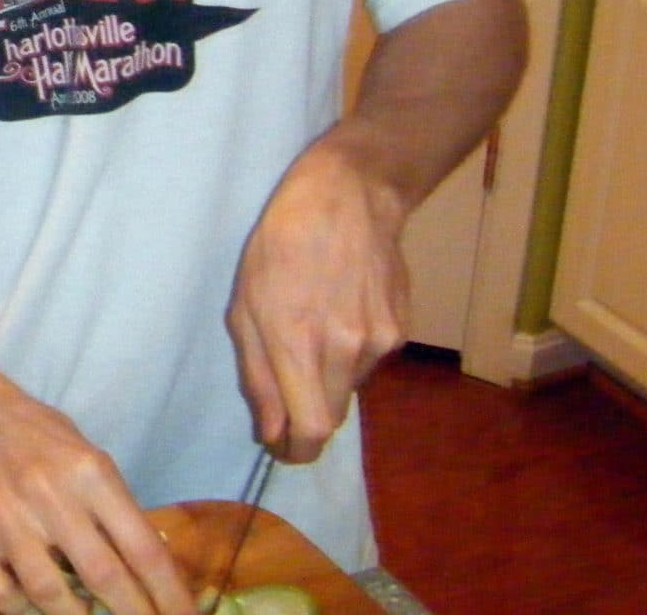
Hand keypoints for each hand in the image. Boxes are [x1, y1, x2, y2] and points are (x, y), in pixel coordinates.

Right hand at [0, 353, 195, 614]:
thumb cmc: (36, 435)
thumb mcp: (87, 455)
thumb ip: (113, 507)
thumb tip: (150, 568)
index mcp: (87, 472)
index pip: (142, 548)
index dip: (170, 594)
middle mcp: (47, 495)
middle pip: (103, 577)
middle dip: (135, 614)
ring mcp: (3, 518)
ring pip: (49, 595)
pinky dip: (21, 610)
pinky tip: (35, 603)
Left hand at [227, 136, 408, 462]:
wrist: (347, 196)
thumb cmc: (278, 244)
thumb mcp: (244, 305)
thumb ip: (257, 375)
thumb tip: (271, 433)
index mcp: (297, 344)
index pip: (308, 431)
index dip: (295, 450)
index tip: (282, 446)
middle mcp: (344, 349)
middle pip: (332, 418)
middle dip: (308, 415)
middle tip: (289, 387)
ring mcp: (380, 340)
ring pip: (351, 388)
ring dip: (330, 376)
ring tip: (315, 324)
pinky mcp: (401, 329)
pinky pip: (371, 362)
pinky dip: (352, 351)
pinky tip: (341, 310)